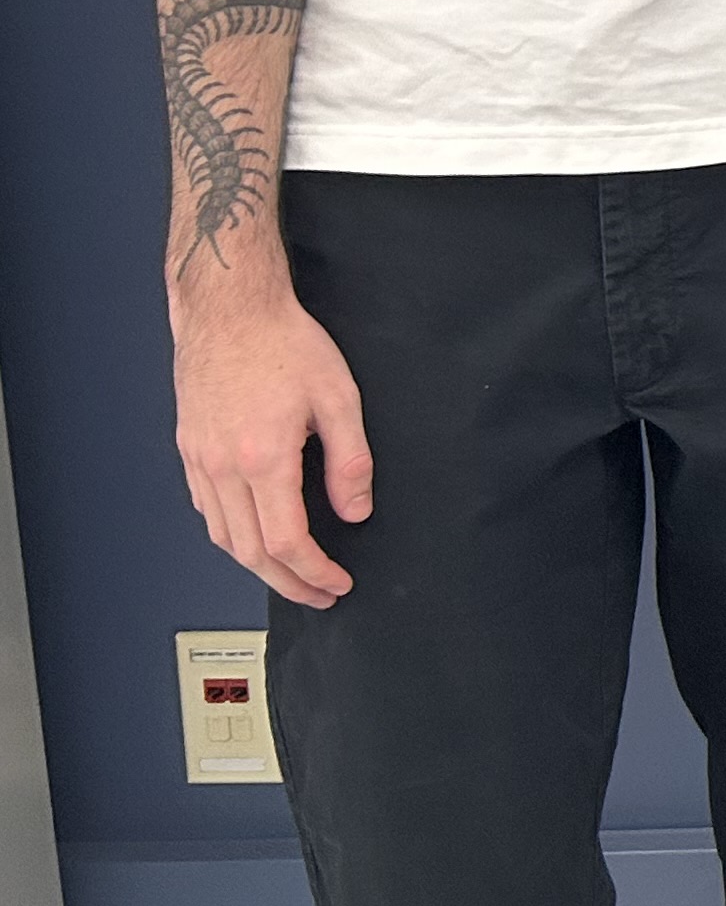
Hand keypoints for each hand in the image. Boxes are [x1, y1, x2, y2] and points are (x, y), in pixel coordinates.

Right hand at [171, 285, 370, 607]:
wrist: (230, 310)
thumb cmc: (286, 344)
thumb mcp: (339, 398)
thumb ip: (351, 461)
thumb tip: (356, 511)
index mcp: (264, 458)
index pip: (287, 541)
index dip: (315, 572)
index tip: (337, 584)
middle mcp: (223, 467)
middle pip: (250, 552)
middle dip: (288, 583)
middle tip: (319, 595)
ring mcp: (200, 460)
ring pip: (222, 536)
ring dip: (257, 566)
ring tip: (292, 575)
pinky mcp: (189, 450)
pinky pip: (206, 510)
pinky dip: (231, 535)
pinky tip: (254, 536)